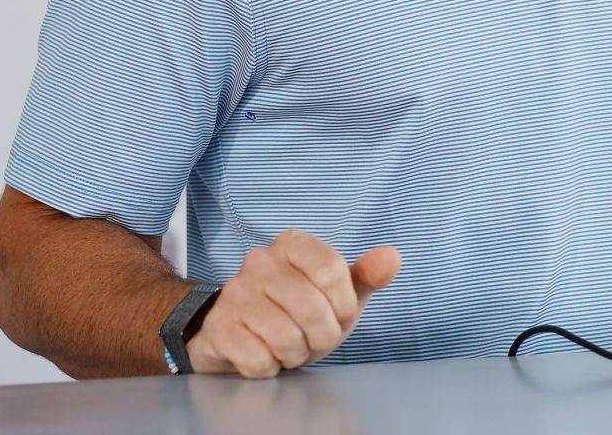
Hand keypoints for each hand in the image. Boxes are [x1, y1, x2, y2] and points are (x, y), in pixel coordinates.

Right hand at [186, 229, 401, 376]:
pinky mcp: (218, 327)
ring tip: (289, 345)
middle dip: (322, 336)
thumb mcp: (336, 294)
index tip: (339, 315)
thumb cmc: (295, 311)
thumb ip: (365, 276)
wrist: (238, 333)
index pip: (333, 272)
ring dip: (296, 354)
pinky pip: (259, 360)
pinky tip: (265, 353)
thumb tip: (393, 256)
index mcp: (293, 244)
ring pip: (286, 338)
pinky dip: (271, 367)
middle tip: (312, 337)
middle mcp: (259, 260)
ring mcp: (235, 293)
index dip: (343, 306)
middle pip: (312, 308)